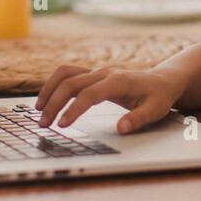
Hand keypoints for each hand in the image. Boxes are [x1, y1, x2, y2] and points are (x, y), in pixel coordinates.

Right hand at [35, 66, 184, 134]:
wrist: (162, 80)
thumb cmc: (159, 96)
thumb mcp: (155, 111)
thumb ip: (138, 119)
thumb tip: (121, 128)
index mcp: (119, 81)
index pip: (90, 94)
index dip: (74, 109)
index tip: (62, 125)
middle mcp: (104, 73)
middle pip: (71, 83)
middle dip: (54, 102)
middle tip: (44, 124)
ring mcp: (97, 72)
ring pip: (65, 74)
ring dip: (49, 90)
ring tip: (38, 111)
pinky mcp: (92, 75)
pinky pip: (68, 75)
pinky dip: (54, 85)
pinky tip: (47, 100)